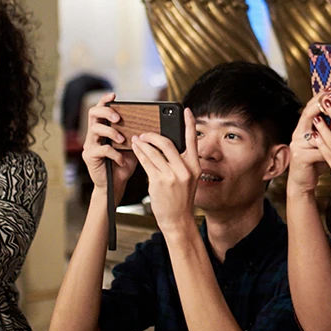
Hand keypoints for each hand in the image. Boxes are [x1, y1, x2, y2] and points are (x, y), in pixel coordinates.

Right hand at [80, 93, 137, 193]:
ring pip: (95, 129)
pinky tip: (122, 160)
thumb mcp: (133, 147)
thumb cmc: (124, 165)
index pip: (100, 109)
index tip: (114, 95)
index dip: (105, 100)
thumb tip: (150, 124)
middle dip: (106, 112)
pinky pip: (102, 149)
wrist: (115, 185)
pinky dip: (115, 154)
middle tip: (118, 118)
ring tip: (122, 140)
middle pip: (93, 113)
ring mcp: (90, 145)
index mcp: (104, 129)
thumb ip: (136, 135)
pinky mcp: (90, 156)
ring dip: (112, 132)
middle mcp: (94, 134)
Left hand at [132, 108, 199, 234]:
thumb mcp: (188, 178)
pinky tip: (136, 149)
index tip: (186, 110)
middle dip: (153, 135)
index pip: (192, 140)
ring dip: (142, 143)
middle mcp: (185, 169)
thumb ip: (181, 162)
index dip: (190, 123)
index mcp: (195, 166)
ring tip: (136, 139)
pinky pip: (146, 162)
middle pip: (167, 143)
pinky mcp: (158, 182)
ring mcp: (172, 175)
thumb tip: (166, 144)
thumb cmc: (180, 198)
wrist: (177, 219)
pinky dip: (139, 153)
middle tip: (145, 133)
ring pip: (153, 152)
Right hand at [287, 94, 330, 196]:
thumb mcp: (325, 142)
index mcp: (304, 127)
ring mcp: (298, 145)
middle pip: (308, 114)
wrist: (303, 182)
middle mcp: (298, 133)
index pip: (311, 106)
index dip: (321, 97)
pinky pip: (319, 151)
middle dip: (321, 103)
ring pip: (317, 132)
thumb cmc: (317, 161)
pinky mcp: (301, 158)